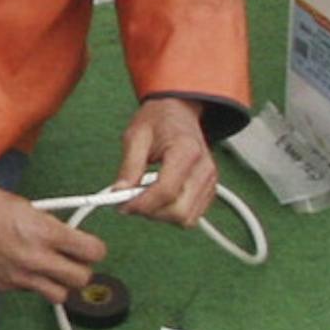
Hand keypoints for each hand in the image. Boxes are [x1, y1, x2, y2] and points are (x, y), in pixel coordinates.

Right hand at [0, 174, 105, 301]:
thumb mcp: (28, 208)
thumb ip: (52, 227)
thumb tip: (69, 238)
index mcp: (44, 231)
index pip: (93, 252)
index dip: (96, 250)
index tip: (91, 248)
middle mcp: (34, 257)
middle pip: (82, 280)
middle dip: (82, 271)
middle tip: (74, 262)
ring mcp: (18, 276)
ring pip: (59, 295)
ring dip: (60, 284)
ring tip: (50, 270)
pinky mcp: (2, 286)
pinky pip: (29, 291)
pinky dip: (30, 282)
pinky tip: (19, 266)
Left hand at [113, 98, 217, 223]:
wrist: (178, 112)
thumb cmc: (159, 121)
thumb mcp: (136, 136)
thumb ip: (129, 167)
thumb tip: (119, 193)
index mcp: (186, 151)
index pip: (166, 192)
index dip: (141, 204)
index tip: (123, 205)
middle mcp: (203, 168)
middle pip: (178, 211)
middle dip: (152, 212)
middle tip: (134, 200)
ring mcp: (209, 180)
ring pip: (186, 218)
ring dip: (162, 214)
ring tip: (147, 195)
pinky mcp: (209, 189)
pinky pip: (191, 215)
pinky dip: (172, 213)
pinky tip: (160, 197)